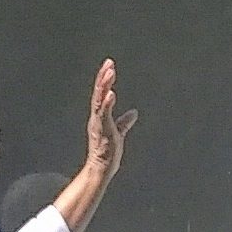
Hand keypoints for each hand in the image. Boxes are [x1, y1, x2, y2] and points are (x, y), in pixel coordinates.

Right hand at [85, 58, 138, 178]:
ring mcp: (98, 123)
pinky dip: (107, 103)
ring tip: (109, 73)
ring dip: (104, 86)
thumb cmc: (108, 152)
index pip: (101, 93)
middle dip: (103, 77)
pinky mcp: (102, 130)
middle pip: (99, 93)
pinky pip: (103, 114)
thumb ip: (125, 122)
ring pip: (100, 100)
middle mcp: (97, 117)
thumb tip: (134, 113)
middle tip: (109, 63)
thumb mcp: (119, 132)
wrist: (102, 168)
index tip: (109, 65)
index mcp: (100, 115)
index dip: (104, 79)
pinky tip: (111, 93)